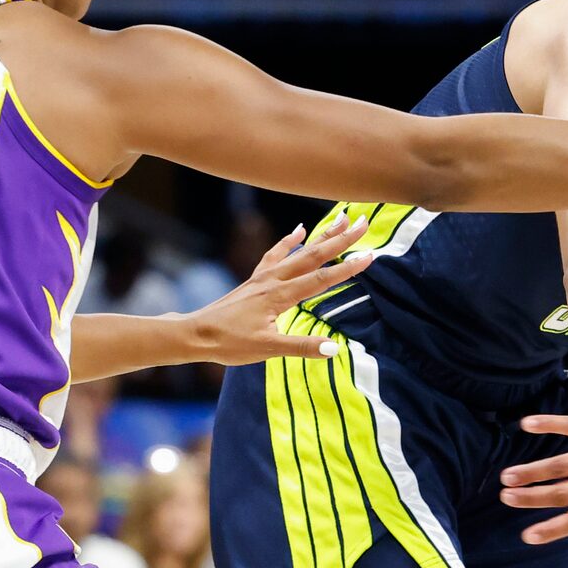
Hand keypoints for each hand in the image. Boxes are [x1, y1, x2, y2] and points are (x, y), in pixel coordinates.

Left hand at [181, 215, 373, 365]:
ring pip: (298, 251)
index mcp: (280, 296)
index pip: (321, 279)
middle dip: (340, 239)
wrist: (196, 334)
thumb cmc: (229, 343)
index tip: (371, 255)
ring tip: (340, 217)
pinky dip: (289, 241)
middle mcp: (273, 280)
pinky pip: (276, 254)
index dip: (348, 268)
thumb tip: (334, 348)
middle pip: (313, 255)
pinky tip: (299, 230)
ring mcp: (263, 277)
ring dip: (321, 235)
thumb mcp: (267, 350)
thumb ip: (301, 347)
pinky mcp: (255, 279)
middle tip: (363, 222)